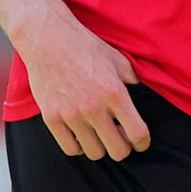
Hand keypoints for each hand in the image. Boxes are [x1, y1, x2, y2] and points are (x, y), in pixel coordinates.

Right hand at [16, 4, 150, 160]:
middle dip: (123, 148)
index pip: (137, 134)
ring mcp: (71, 114)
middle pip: (118, 151)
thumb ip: (132, 80)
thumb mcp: (116, 58)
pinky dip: (79, 146)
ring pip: (94, 153)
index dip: (143, 142)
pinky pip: (70, 148)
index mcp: (114, 92)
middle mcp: (94, 107)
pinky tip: (81, 134)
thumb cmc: (83, 46)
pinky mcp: (51, 118)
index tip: (140, 141)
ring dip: (100, 146)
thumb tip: (143, 94)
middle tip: (120, 138)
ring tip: (99, 134)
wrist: (47, 38)